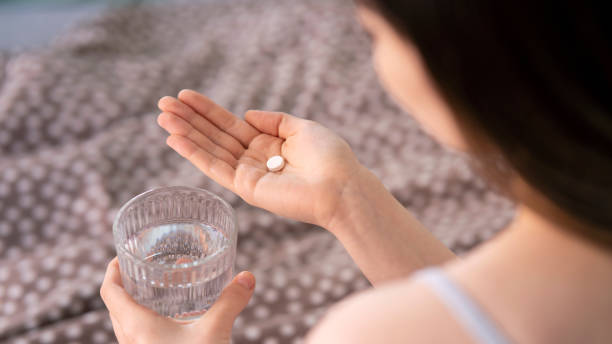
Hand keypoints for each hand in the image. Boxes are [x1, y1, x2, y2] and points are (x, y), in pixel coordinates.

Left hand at [100, 258, 254, 343]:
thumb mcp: (214, 332)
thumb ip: (230, 302)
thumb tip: (248, 276)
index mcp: (136, 326)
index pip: (108, 291)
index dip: (111, 269)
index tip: (122, 254)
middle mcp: (130, 340)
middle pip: (113, 305)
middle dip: (123, 284)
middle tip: (141, 268)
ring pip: (123, 323)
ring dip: (132, 304)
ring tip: (156, 291)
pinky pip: (136, 337)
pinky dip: (144, 322)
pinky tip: (170, 321)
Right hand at [157, 89, 364, 227]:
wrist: (341, 186)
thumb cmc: (329, 157)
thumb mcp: (302, 128)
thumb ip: (273, 120)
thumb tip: (247, 114)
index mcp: (268, 145)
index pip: (230, 125)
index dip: (207, 111)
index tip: (185, 96)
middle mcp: (254, 160)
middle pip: (215, 136)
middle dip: (189, 120)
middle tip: (163, 104)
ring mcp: (248, 175)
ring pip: (210, 150)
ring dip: (185, 134)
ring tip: (162, 117)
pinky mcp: (245, 189)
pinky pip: (215, 168)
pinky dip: (194, 154)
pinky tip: (175, 139)